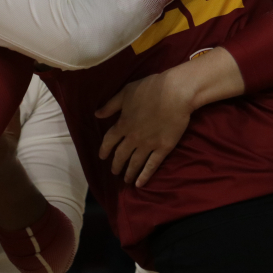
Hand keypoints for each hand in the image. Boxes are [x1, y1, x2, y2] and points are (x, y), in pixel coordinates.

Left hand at [95, 67, 195, 187]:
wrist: (175, 93)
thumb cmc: (150, 89)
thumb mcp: (126, 93)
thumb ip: (111, 105)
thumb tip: (97, 115)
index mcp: (123, 124)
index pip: (109, 141)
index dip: (104, 150)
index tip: (102, 157)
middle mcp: (133, 138)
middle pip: (121, 155)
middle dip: (116, 164)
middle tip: (114, 171)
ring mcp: (148, 144)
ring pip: (135, 163)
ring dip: (129, 173)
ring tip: (126, 180)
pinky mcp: (163, 148)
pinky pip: (152, 165)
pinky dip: (145, 176)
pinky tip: (140, 184)